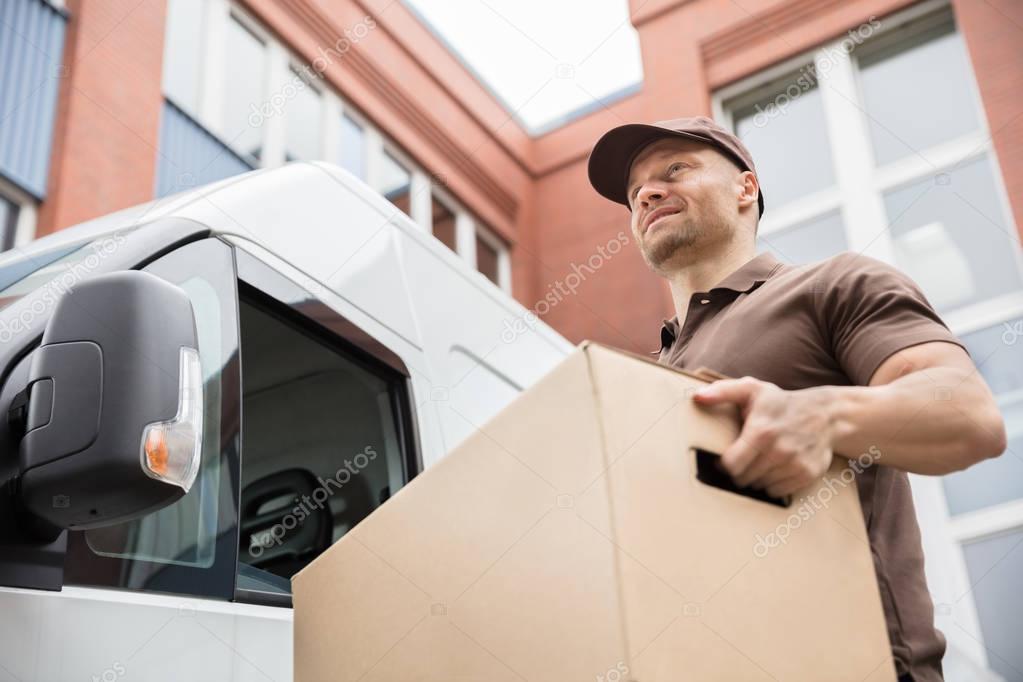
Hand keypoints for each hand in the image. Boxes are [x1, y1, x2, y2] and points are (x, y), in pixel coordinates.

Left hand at [692, 377, 833, 497]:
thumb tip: (697, 397)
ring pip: (761, 486)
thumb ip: (722, 392)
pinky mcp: (808, 475)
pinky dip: (773, 485)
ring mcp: (795, 464)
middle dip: (739, 472)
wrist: (826, 414)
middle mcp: (779, 451)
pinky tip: (775, 468)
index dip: (723, 465)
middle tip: (743, 460)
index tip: (724, 460)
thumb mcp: (752, 389)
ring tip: (760, 461)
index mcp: (761, 432)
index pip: (731, 465)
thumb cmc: (781, 403)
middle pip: (744, 478)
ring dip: (756, 478)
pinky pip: (779, 492)